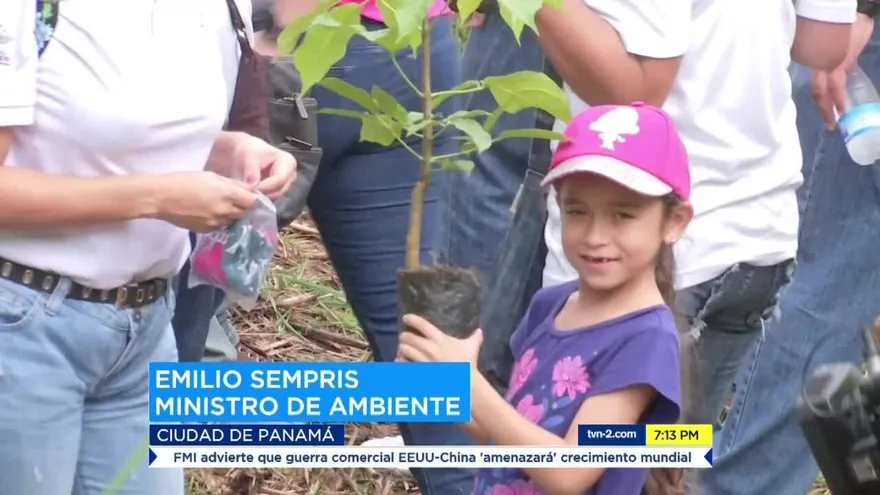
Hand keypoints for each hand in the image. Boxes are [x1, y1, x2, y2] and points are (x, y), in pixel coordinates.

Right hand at [154, 171, 256, 231]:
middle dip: (243, 207)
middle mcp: (224, 210)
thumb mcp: (210, 176)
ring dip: (232, 215)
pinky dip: (220, 220)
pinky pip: (220, 226)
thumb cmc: (184, 181)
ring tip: (221, 206)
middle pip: (244, 213)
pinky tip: (210, 213)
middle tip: (235, 200)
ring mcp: (216, 223)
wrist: (161, 197)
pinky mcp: (206, 230)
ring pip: (233, 221)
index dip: (251, 198)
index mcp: (227, 194)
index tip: (247, 195)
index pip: (252, 202)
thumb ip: (232, 184)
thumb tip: (248, 188)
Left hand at [232, 135, 297, 199]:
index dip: (265, 186)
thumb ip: (251, 171)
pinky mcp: (278, 191)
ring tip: (247, 193)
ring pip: (275, 196)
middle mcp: (291, 175)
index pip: (280, 179)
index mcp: (289, 162)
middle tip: (247, 193)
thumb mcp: (249, 156)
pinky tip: (250, 194)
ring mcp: (286, 185)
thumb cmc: (249, 150)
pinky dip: (260, 198)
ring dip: (261, 197)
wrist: (244, 152)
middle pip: (279, 190)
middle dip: (263, 193)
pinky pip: (271, 199)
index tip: (250, 188)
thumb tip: (252, 186)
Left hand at [397, 314, 482, 366]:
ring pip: (403, 350)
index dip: (411, 319)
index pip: (421, 324)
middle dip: (404, 337)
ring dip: (401, 350)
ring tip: (403, 351)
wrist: (465, 385)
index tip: (406, 318)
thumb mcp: (471, 348)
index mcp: (440, 339)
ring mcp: (422, 361)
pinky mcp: (418, 372)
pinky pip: (402, 365)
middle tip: (405, 338)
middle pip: (407, 336)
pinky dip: (399, 363)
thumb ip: (474, 338)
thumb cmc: (467, 365)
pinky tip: (401, 363)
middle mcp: (429, 348)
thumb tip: (480, 331)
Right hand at [812, 13, 874, 128]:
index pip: (835, 88)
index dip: (837, 103)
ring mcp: (810, 60)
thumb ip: (853, 52)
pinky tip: (818, 81)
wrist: (827, 8)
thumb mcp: (860, 36)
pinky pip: (810, 69)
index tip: (841, 115)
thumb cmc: (848, 22)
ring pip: (814, 81)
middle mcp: (819, 66)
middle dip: (825, 109)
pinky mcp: (804, 53)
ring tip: (827, 105)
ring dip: (821, 95)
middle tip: (830, 123)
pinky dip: (815, 78)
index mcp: (834, 64)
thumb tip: (849, 62)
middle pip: (819, 92)